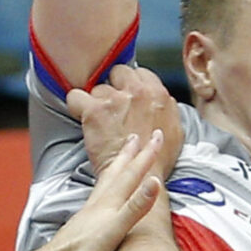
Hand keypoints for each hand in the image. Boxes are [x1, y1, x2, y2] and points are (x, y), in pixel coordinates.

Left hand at [43, 127, 165, 250]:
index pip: (132, 173)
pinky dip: (107, 186)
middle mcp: (98, 202)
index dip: (147, 154)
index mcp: (108, 202)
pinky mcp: (85, 223)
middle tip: (137, 136)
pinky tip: (105, 193)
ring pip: (107, 181)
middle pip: (116, 171)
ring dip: (118, 166)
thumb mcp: (115, 229)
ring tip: (121, 157)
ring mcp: (90, 211)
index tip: (158, 136)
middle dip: (130, 153)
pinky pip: (101, 194)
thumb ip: (135, 206)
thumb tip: (154, 182)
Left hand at [67, 64, 182, 180]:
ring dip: (97, 102)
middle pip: (118, 73)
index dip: (131, 85)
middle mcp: (137, 91)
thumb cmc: (157, 159)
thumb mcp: (175, 129)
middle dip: (114, 88)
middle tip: (113, 107)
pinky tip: (82, 117)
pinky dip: (76, 106)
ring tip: (101, 121)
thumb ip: (167, 108)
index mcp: (157, 93)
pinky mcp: (95, 111)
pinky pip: (75, 96)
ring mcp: (115, 100)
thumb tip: (161, 99)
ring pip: (98, 88)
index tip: (127, 97)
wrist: (140, 178)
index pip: (139, 72)